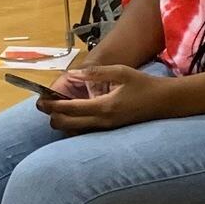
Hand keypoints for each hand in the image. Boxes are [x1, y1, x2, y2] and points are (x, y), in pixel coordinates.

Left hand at [41, 64, 172, 134]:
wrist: (165, 103)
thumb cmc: (144, 85)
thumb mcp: (122, 72)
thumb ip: (97, 73)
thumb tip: (75, 73)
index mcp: (104, 107)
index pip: (70, 110)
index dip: (52, 105)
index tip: (40, 100)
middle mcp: (103, 122)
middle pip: (67, 125)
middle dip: (52, 116)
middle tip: (45, 104)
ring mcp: (106, 129)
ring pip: (74, 131)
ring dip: (62, 121)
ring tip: (57, 107)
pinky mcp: (109, 131)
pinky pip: (84, 131)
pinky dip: (73, 124)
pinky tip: (72, 113)